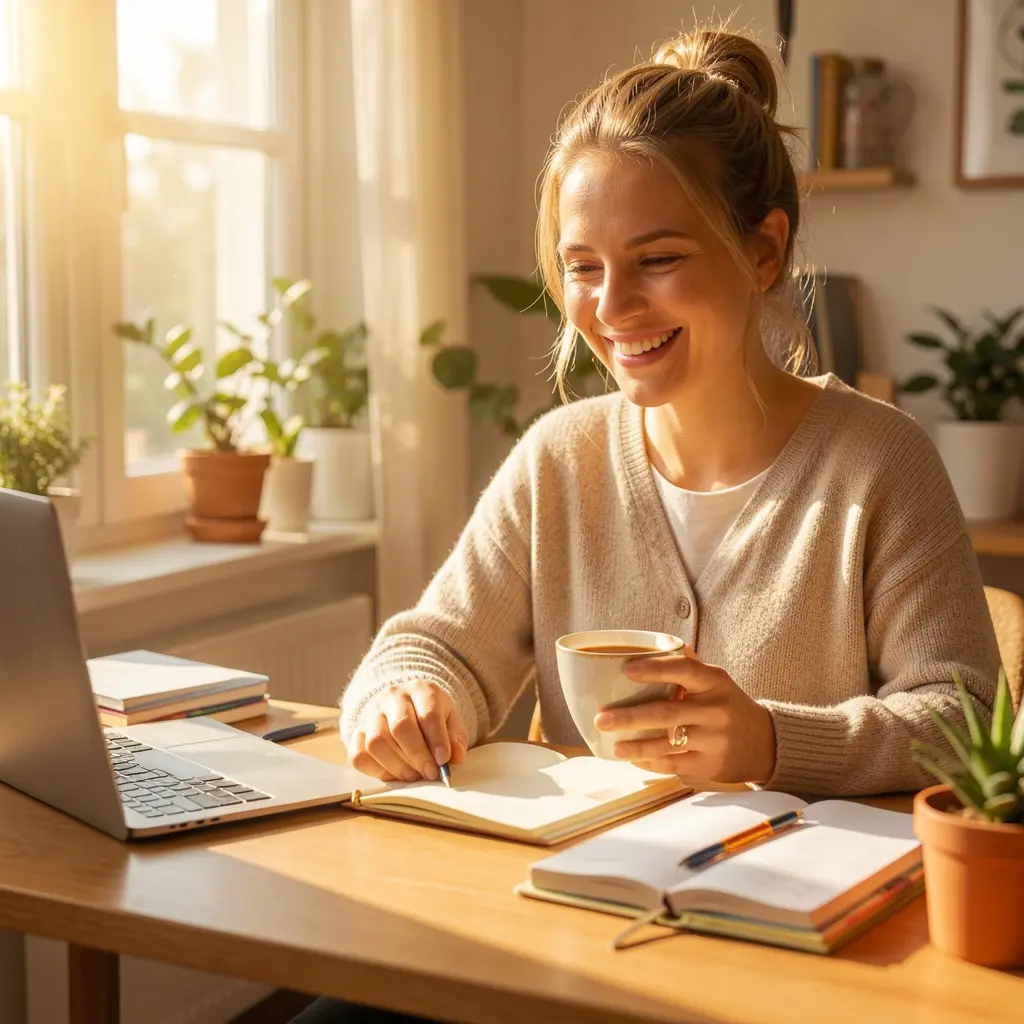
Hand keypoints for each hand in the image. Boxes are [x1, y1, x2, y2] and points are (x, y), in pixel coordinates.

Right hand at [349, 681, 469, 781]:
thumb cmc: (431, 718)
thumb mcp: (451, 721)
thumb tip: (455, 758)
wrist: (405, 707)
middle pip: (400, 727)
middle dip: (417, 755)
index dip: (437, 740)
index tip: (444, 761)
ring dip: (398, 766)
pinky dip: (377, 771)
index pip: (428, 714)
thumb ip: (456, 738)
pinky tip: (394, 774)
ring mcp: (370, 714)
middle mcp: (392, 697)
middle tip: (430, 774)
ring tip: (413, 775)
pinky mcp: (356, 732)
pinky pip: (359, 756)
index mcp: (420, 690)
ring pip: (376, 742)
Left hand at [593, 646, 776, 783]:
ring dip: (635, 746)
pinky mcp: (710, 765)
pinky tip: (632, 758)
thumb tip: (656, 641)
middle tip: (601, 717)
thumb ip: (688, 664)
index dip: (654, 669)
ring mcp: (714, 740)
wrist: (764, 743)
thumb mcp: (716, 680)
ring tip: (612, 744)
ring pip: (667, 744)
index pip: (684, 670)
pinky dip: (649, 762)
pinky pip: (673, 764)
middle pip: (666, 713)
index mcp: (715, 681)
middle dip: (629, 717)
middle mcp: (716, 710)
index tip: (626, 670)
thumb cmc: (728, 705)